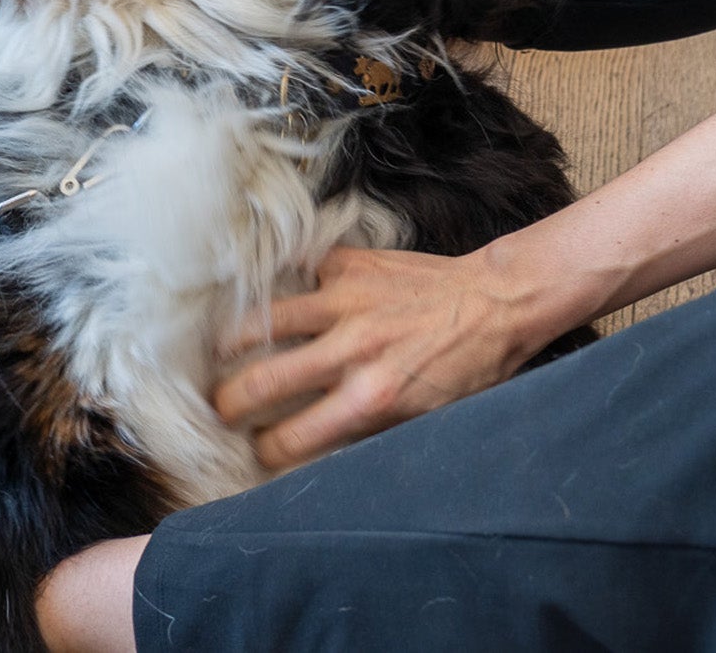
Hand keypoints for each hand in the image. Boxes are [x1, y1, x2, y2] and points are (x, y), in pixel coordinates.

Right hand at [213, 242, 577, 470]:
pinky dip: (280, 287)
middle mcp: (354, 350)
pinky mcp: (351, 264)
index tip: (255, 450)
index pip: (292, 438)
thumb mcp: (425, 418)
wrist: (499, 302)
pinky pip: (297, 274)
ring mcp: (348, 300)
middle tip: (217, 408)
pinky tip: (268, 297)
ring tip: (218, 352)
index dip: (264, 451)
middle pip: (263, 381)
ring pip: (264, 319)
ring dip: (232, 340)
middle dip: (228, 403)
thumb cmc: (468, 368)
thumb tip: (316, 446)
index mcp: (373, 398)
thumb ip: (368, 430)